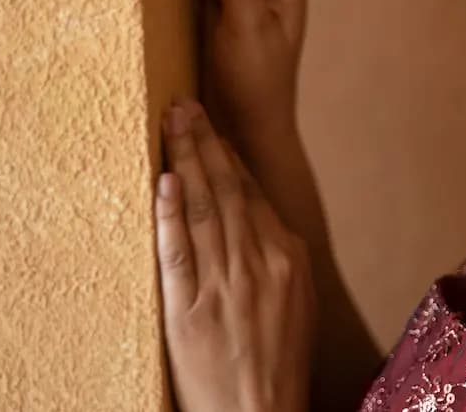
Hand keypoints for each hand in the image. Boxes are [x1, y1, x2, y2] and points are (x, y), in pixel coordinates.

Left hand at [156, 98, 314, 411]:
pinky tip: (166, 184)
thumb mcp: (299, 301)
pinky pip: (179, 255)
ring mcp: (224, 286)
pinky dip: (171, 216)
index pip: (253, 193)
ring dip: (185, 161)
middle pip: (228, 190)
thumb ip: (280, 257)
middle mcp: (259, 263)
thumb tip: (262, 220)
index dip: (228, 156)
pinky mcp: (190, 311)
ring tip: (172, 123)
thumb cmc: (280, 361)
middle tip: (184, 104)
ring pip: (204, 210)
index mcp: (288, 257)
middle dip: (204, 142)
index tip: (211, 126)